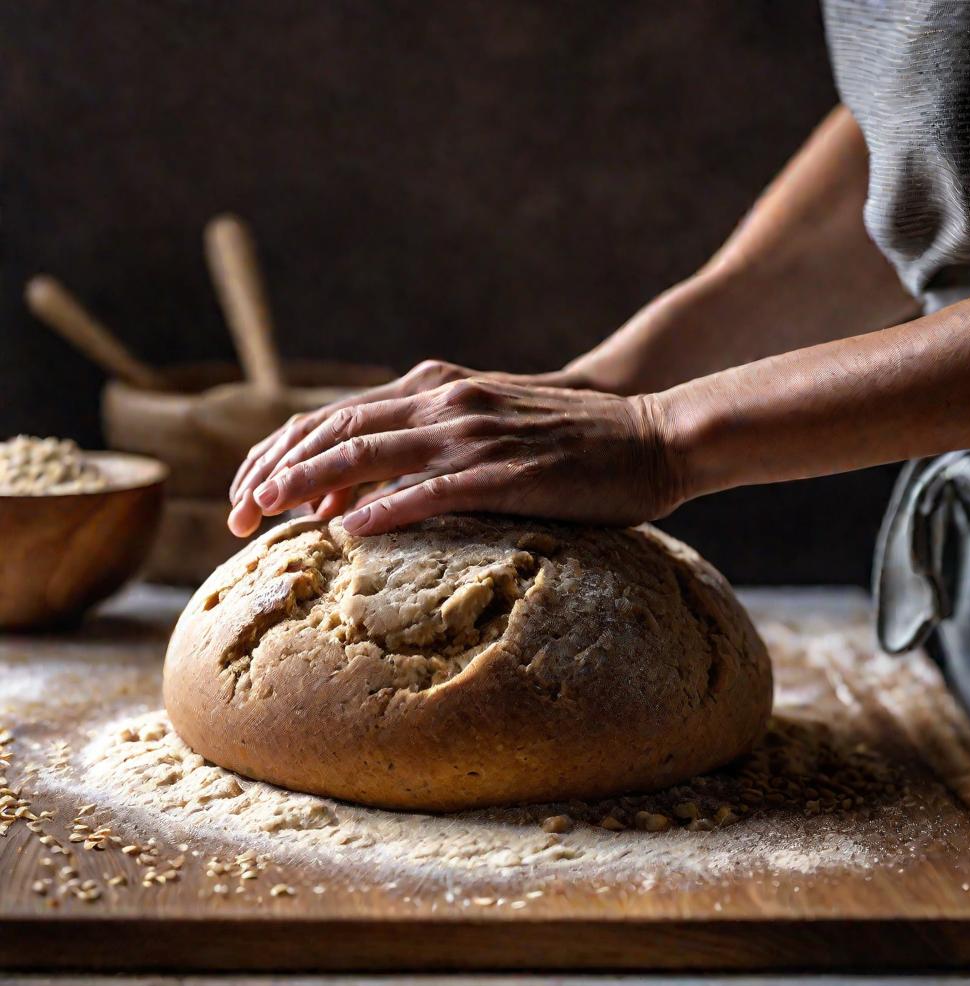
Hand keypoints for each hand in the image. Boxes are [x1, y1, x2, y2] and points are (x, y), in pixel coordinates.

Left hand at [228, 376, 682, 536]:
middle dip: (276, 468)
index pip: (337, 415)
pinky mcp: (507, 473)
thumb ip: (429, 447)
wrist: (653, 434)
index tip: (248, 488)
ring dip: (309, 482)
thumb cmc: (572, 443)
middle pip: (337, 429)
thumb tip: (363, 493)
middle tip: (235, 510)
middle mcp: (446, 402)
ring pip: (371, 453)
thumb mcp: (489, 428)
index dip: (282, 449)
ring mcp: (475, 434)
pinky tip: (349, 531)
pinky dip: (384, 509)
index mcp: (438, 390)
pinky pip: (432, 490)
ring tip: (265, 512)